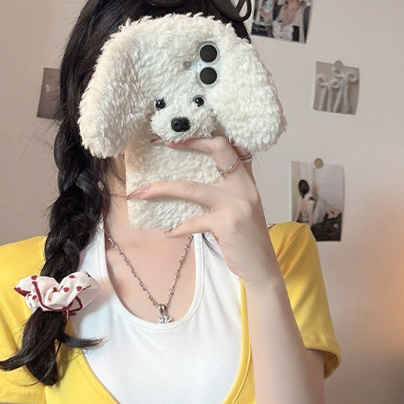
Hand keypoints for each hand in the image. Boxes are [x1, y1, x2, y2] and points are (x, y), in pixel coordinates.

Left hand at [127, 135, 280, 285]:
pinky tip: (168, 233)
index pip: (228, 146)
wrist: (261, 267)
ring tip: (142, 193)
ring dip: (164, 189)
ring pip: (193, 188)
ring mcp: (237, 204)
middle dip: (188, 143)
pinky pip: (194, 222)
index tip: (178, 136)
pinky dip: (179, 228)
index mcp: (246, 179)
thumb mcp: (242, 208)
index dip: (203, 137)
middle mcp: (244, 186)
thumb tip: (191, 183)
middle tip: (162, 143)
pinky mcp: (227, 224)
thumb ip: (226, 191)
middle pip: (217, 150)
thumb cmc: (246, 239)